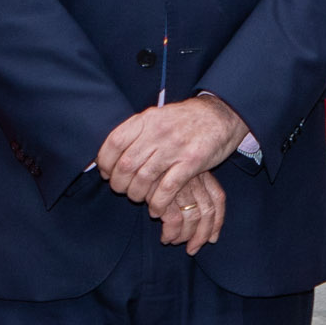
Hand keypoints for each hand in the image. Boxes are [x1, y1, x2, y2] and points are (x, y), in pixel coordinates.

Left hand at [98, 92, 246, 202]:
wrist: (220, 115)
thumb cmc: (185, 120)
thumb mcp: (157, 116)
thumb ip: (137, 131)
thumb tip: (112, 151)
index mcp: (146, 119)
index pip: (114, 142)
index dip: (105, 162)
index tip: (107, 173)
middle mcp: (158, 132)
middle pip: (126, 164)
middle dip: (119, 184)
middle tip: (122, 190)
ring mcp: (175, 147)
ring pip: (143, 179)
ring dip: (136, 195)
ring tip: (138, 198)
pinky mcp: (191, 162)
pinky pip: (167, 189)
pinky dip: (157, 203)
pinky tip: (156, 209)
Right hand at [155, 169, 224, 253]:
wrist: (134, 154)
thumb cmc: (154, 166)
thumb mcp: (176, 171)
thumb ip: (190, 188)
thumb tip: (201, 222)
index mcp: (200, 171)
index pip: (218, 198)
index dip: (217, 222)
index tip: (212, 238)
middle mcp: (194, 178)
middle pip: (208, 211)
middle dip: (202, 235)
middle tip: (193, 249)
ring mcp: (180, 185)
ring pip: (192, 218)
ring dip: (184, 236)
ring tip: (174, 242)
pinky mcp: (164, 192)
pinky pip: (174, 220)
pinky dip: (171, 233)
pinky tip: (165, 237)